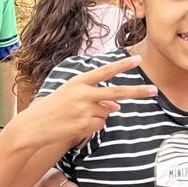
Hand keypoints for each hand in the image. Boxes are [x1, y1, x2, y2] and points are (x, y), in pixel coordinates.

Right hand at [7, 55, 152, 151]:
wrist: (33, 126)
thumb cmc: (52, 108)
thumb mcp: (71, 96)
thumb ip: (94, 98)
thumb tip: (116, 107)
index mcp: (78, 81)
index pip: (105, 71)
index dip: (122, 66)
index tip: (138, 60)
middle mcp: (83, 94)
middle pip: (117, 93)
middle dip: (137, 91)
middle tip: (154, 90)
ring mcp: (85, 110)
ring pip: (107, 113)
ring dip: (97, 116)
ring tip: (76, 117)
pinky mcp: (85, 125)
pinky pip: (100, 125)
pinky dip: (92, 127)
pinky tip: (76, 125)